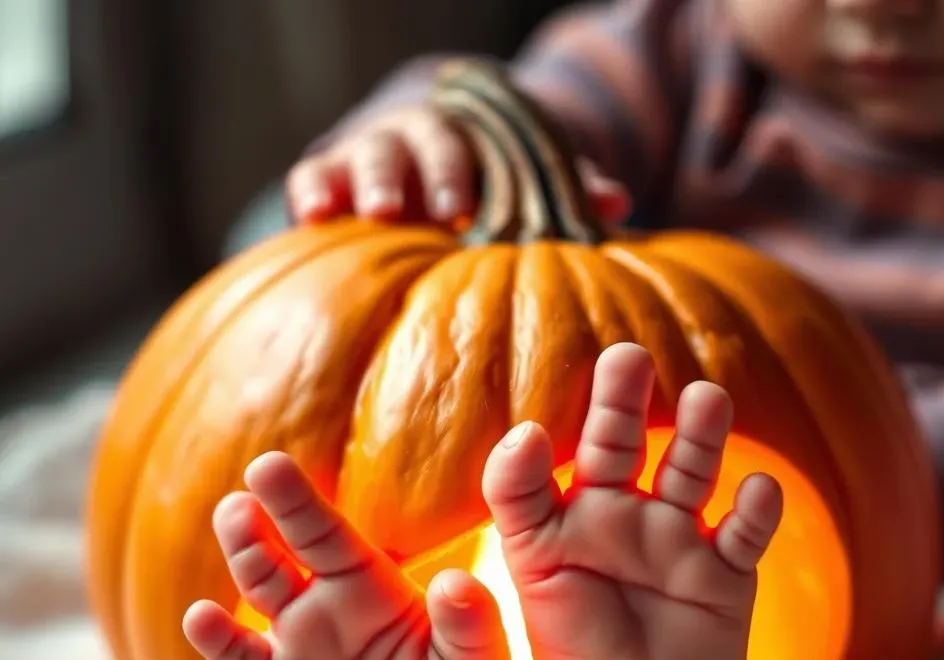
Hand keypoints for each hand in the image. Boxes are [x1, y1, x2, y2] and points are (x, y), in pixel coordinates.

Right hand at [182, 452, 529, 659]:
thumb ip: (470, 625)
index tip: (270, 465)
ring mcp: (296, 643)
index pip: (331, 534)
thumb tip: (456, 583)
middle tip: (245, 488)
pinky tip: (200, 618)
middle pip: (284, 550)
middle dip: (261, 519)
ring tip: (232, 522)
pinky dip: (218, 641)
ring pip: (258, 590)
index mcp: (372, 584)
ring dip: (243, 557)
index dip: (300, 502)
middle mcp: (326, 602)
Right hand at [286, 103, 629, 225]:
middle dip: (428, 171)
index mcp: (469, 140)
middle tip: (433, 207)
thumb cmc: (476, 191)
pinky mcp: (327, 180)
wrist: (413, 182)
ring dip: (367, 180)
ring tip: (372, 212)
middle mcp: (419, 141)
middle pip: (423, 143)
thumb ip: (559, 191)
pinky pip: (312, 177)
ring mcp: (370, 157)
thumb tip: (615, 200)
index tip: (466, 206)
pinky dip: (311, 189)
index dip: (468, 172)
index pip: (474, 144)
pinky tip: (309, 216)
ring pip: (365, 156)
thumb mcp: (516, 189)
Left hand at [481, 343, 782, 659]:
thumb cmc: (571, 650)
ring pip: (692, 473)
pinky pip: (746, 534)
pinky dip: (757, 511)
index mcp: (571, 513)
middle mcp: (624, 516)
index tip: (549, 415)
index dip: (565, 425)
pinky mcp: (725, 574)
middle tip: (626, 358)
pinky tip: (756, 490)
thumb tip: (522, 433)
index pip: (565, 453)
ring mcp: (678, 540)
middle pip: (626, 445)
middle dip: (624, 403)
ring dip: (701, 437)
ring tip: (706, 398)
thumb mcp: (532, 568)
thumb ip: (519, 499)